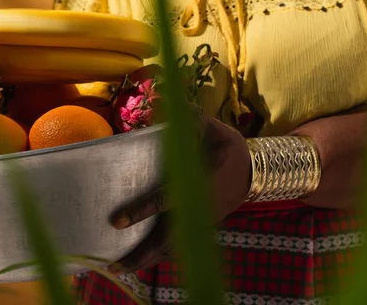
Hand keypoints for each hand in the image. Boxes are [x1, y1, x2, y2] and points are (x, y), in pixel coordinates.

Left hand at [107, 116, 250, 274]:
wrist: (253, 171)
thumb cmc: (227, 147)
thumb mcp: (212, 127)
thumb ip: (188, 118)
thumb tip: (159, 98)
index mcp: (198, 184)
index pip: (164, 200)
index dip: (141, 211)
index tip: (117, 221)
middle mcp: (197, 208)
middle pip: (166, 238)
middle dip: (141, 254)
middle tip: (114, 266)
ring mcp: (200, 221)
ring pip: (172, 247)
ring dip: (148, 259)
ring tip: (120, 268)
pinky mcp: (200, 226)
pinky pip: (178, 245)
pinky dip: (159, 255)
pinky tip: (141, 261)